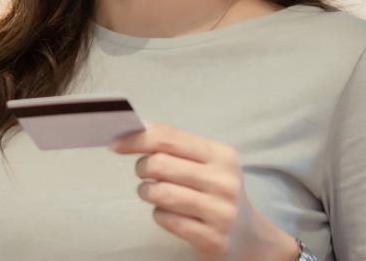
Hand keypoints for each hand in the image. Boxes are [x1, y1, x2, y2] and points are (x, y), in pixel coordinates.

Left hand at [109, 123, 299, 260]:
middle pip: (160, 164)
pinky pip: (165, 219)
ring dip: (146, 191)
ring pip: (160, 193)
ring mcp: (221, 212)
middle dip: (142, 167)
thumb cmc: (215, 191)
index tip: (116, 144)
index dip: (136, 139)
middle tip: (144, 173)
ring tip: (151, 192)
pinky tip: (167, 213)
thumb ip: (174, 144)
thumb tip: (135, 126)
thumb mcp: (205, 162)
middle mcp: (224, 182)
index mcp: (221, 155)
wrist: (248, 237)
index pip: (168, 138)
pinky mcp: (213, 239)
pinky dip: (158, 214)